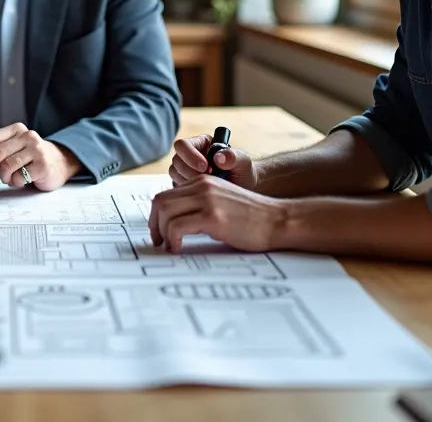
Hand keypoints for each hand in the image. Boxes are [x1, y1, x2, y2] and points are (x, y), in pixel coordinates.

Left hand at [0, 123, 79, 190]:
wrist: (61, 163)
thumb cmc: (31, 158)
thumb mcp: (14, 148)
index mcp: (16, 130)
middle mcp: (27, 136)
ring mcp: (37, 150)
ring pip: (7, 166)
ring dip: (3, 177)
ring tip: (9, 178)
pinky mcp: (43, 165)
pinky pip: (19, 177)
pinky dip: (15, 182)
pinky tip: (21, 180)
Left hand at [148, 175, 285, 252]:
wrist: (278, 220)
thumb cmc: (253, 218)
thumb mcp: (222, 202)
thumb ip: (200, 204)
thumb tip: (175, 221)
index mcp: (203, 181)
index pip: (166, 194)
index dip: (157, 215)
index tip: (159, 232)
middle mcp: (202, 186)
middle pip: (160, 201)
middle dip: (154, 224)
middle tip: (158, 242)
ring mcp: (207, 200)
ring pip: (164, 212)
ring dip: (161, 233)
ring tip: (169, 247)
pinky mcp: (212, 216)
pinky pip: (177, 226)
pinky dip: (172, 240)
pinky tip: (179, 249)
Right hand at [169, 134, 258, 188]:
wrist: (243, 189)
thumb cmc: (243, 172)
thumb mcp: (243, 162)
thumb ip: (233, 157)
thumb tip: (218, 157)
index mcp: (200, 143)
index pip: (182, 144)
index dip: (190, 155)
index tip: (206, 167)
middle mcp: (189, 155)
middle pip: (176, 160)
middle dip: (190, 172)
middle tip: (208, 179)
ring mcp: (184, 171)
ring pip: (174, 174)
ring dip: (189, 182)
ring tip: (208, 186)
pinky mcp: (184, 185)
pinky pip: (177, 188)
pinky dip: (188, 192)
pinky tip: (203, 193)